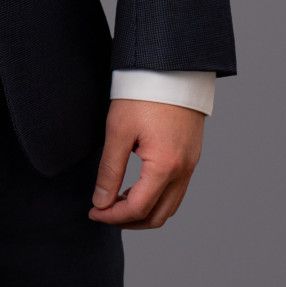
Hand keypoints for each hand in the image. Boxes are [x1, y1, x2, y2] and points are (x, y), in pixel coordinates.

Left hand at [88, 98, 203, 228]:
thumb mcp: (119, 130)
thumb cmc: (144, 92)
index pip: (138, 209)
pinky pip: (177, 189)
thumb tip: (100, 202)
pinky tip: (137, 186)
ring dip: (144, 212)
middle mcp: (184, 170)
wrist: (172, 65)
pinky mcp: (192, 154)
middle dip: (129, 221)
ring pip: (170, 206)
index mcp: (165, 166)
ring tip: (118, 201)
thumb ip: (110, 169)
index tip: (93, 212)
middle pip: (158, 216)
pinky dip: (157, 197)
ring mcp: (191, 163)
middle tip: (104, 212)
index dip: (112, 216)